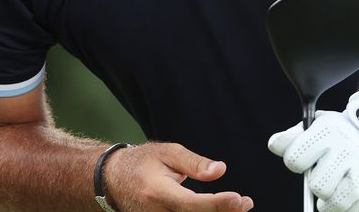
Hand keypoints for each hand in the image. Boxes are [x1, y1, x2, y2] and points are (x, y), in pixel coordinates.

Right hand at [102, 142, 253, 210]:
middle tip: (246, 203)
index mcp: (158, 192)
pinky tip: (219, 211)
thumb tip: (220, 170)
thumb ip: (195, 163)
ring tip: (237, 208)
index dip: (217, 205)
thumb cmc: (141, 163)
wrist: (113, 179)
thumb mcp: (168, 153)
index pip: (192, 205)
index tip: (239, 199)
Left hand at [268, 88, 358, 211]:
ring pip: (337, 202)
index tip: (305, 161)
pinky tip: (348, 196)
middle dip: (316, 185)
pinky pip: (355, 211)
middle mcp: (347, 149)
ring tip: (332, 193)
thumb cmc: (342, 132)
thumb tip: (274, 144)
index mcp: (328, 131)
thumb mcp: (318, 125)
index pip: (295, 159)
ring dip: (330, 203)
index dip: (296, 163)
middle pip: (317, 186)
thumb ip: (293, 137)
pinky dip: (348, 209)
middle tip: (323, 177)